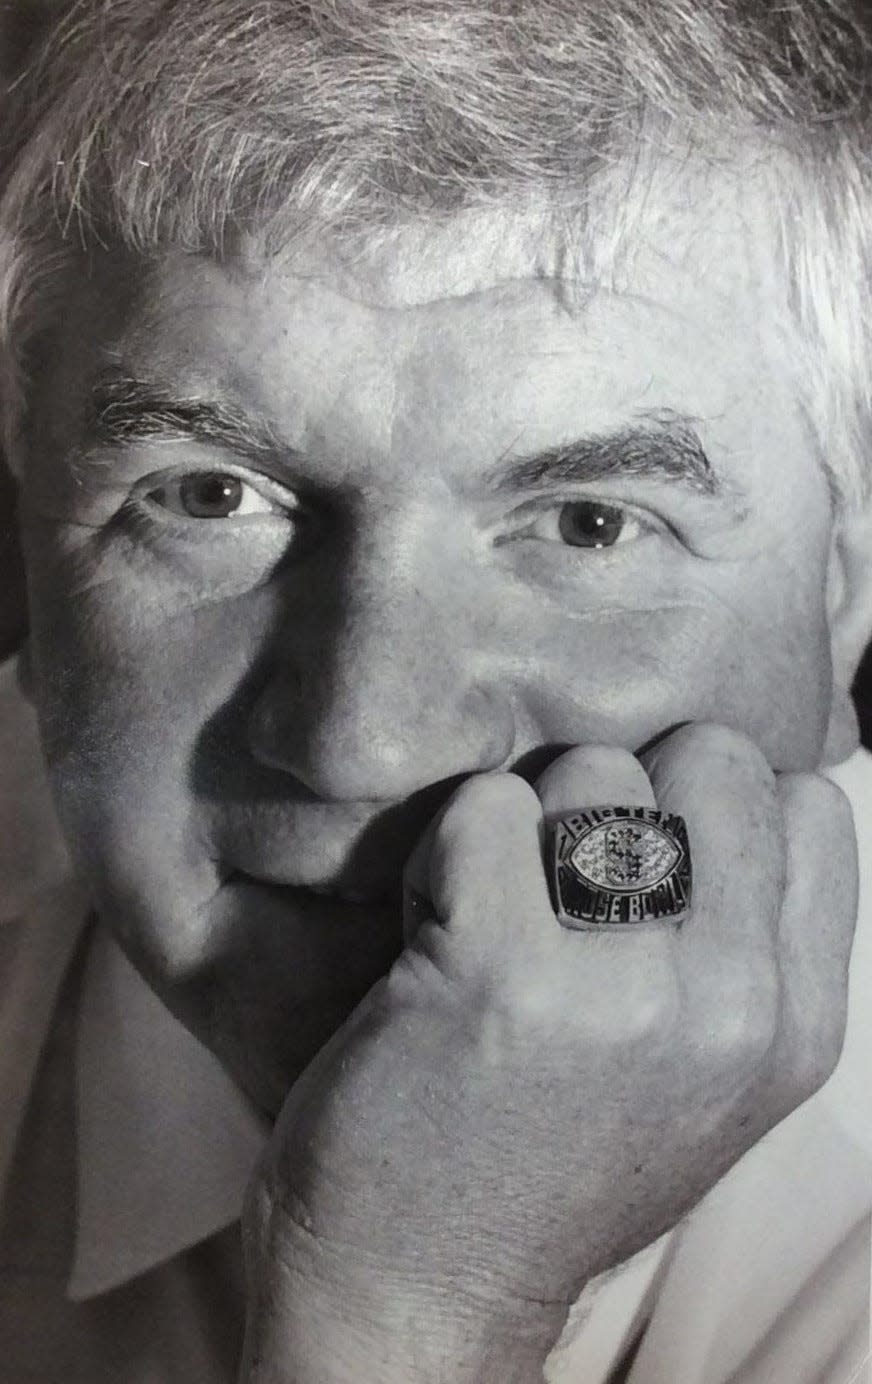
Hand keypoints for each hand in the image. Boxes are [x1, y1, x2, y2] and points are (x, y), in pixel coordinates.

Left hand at [240, 724, 856, 1383]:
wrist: (421, 1293)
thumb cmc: (555, 1161)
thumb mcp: (706, 1075)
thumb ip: (742, 943)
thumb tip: (740, 779)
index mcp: (795, 1026)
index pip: (806, 803)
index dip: (713, 806)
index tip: (645, 869)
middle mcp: (731, 1005)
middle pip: (708, 756)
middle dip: (627, 794)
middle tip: (560, 883)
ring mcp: (621, 989)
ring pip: (595, 768)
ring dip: (528, 820)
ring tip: (493, 916)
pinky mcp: (501, 973)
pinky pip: (488, 804)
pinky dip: (444, 846)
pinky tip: (433, 929)